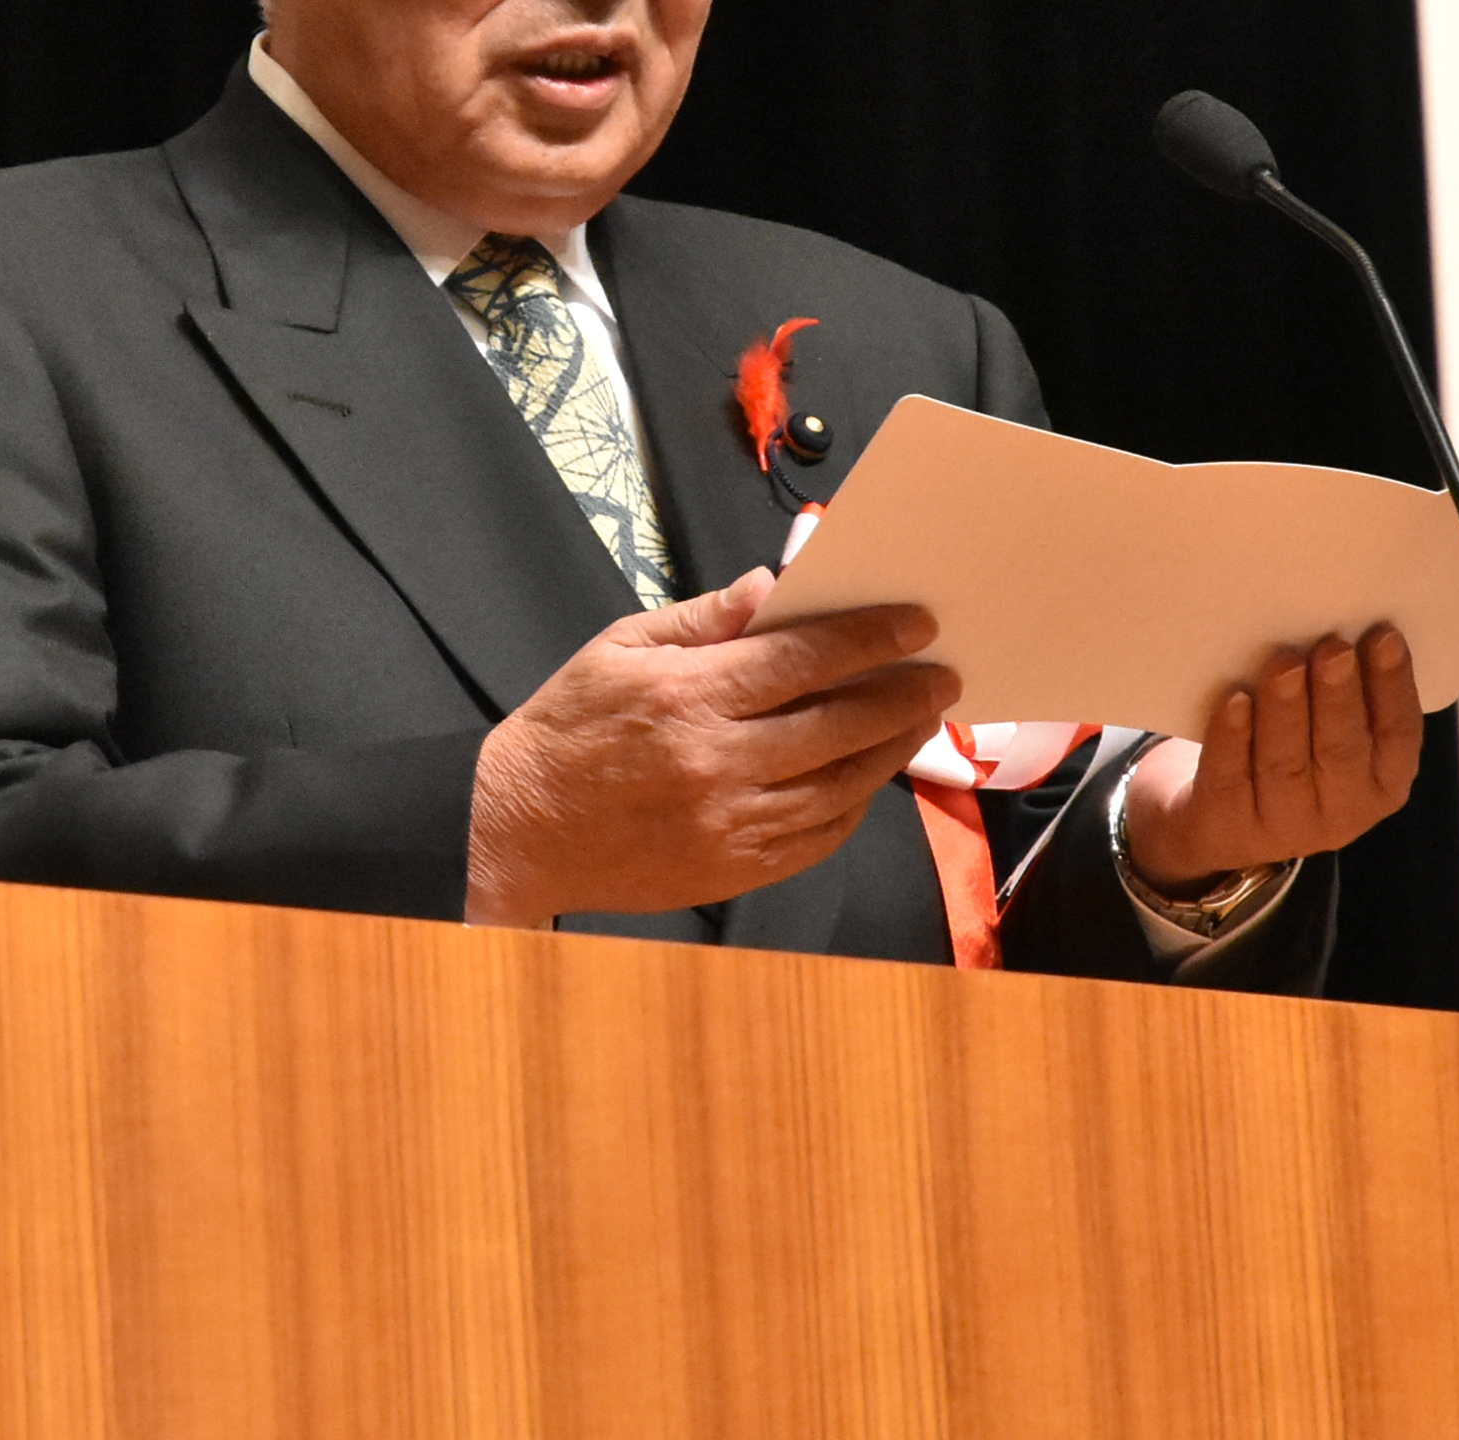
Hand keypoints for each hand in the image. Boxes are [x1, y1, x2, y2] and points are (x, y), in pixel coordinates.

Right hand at [465, 567, 953, 926]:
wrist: (517, 833)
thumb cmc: (566, 729)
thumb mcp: (617, 649)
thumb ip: (702, 619)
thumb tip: (772, 588)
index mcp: (688, 697)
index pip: (804, 660)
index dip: (870, 638)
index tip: (916, 623)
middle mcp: (717, 762)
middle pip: (839, 724)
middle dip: (901, 694)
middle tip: (941, 674)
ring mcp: (729, 824)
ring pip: (840, 785)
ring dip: (891, 750)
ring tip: (920, 720)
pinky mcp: (733, 870)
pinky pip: (817, 836)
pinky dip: (853, 805)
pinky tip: (868, 778)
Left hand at [1120, 624, 1423, 891]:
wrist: (1227, 819)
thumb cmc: (1306, 751)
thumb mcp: (1363, 725)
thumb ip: (1415, 681)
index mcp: (1384, 780)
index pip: (1398, 733)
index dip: (1393, 685)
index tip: (1384, 634)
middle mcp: (1341, 810)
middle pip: (1341, 750)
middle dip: (1338, 695)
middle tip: (1332, 645)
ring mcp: (1283, 823)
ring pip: (1286, 763)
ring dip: (1286, 710)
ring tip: (1283, 662)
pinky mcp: (1229, 824)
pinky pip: (1230, 779)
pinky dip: (1232, 738)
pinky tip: (1233, 700)